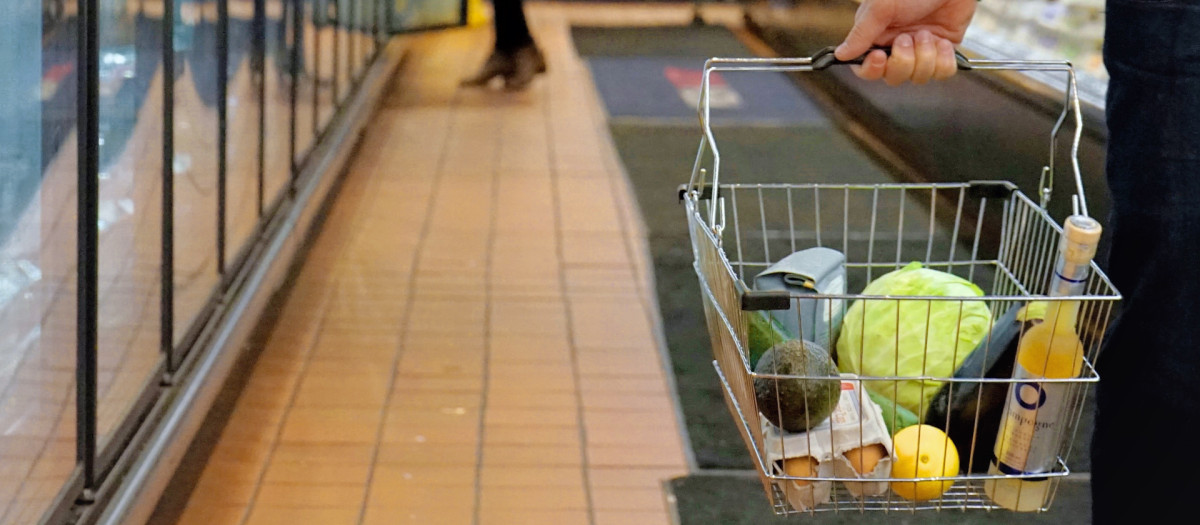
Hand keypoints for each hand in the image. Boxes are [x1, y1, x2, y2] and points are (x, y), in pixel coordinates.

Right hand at [834, 0, 976, 84]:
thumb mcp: (881, 7)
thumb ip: (861, 33)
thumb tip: (840, 54)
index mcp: (877, 37)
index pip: (867, 68)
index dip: (872, 69)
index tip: (879, 56)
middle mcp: (897, 47)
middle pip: (893, 77)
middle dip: (903, 61)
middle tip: (907, 37)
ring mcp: (921, 51)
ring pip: (919, 77)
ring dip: (925, 56)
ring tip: (927, 33)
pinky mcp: (943, 52)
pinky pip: (942, 73)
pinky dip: (943, 59)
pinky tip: (942, 41)